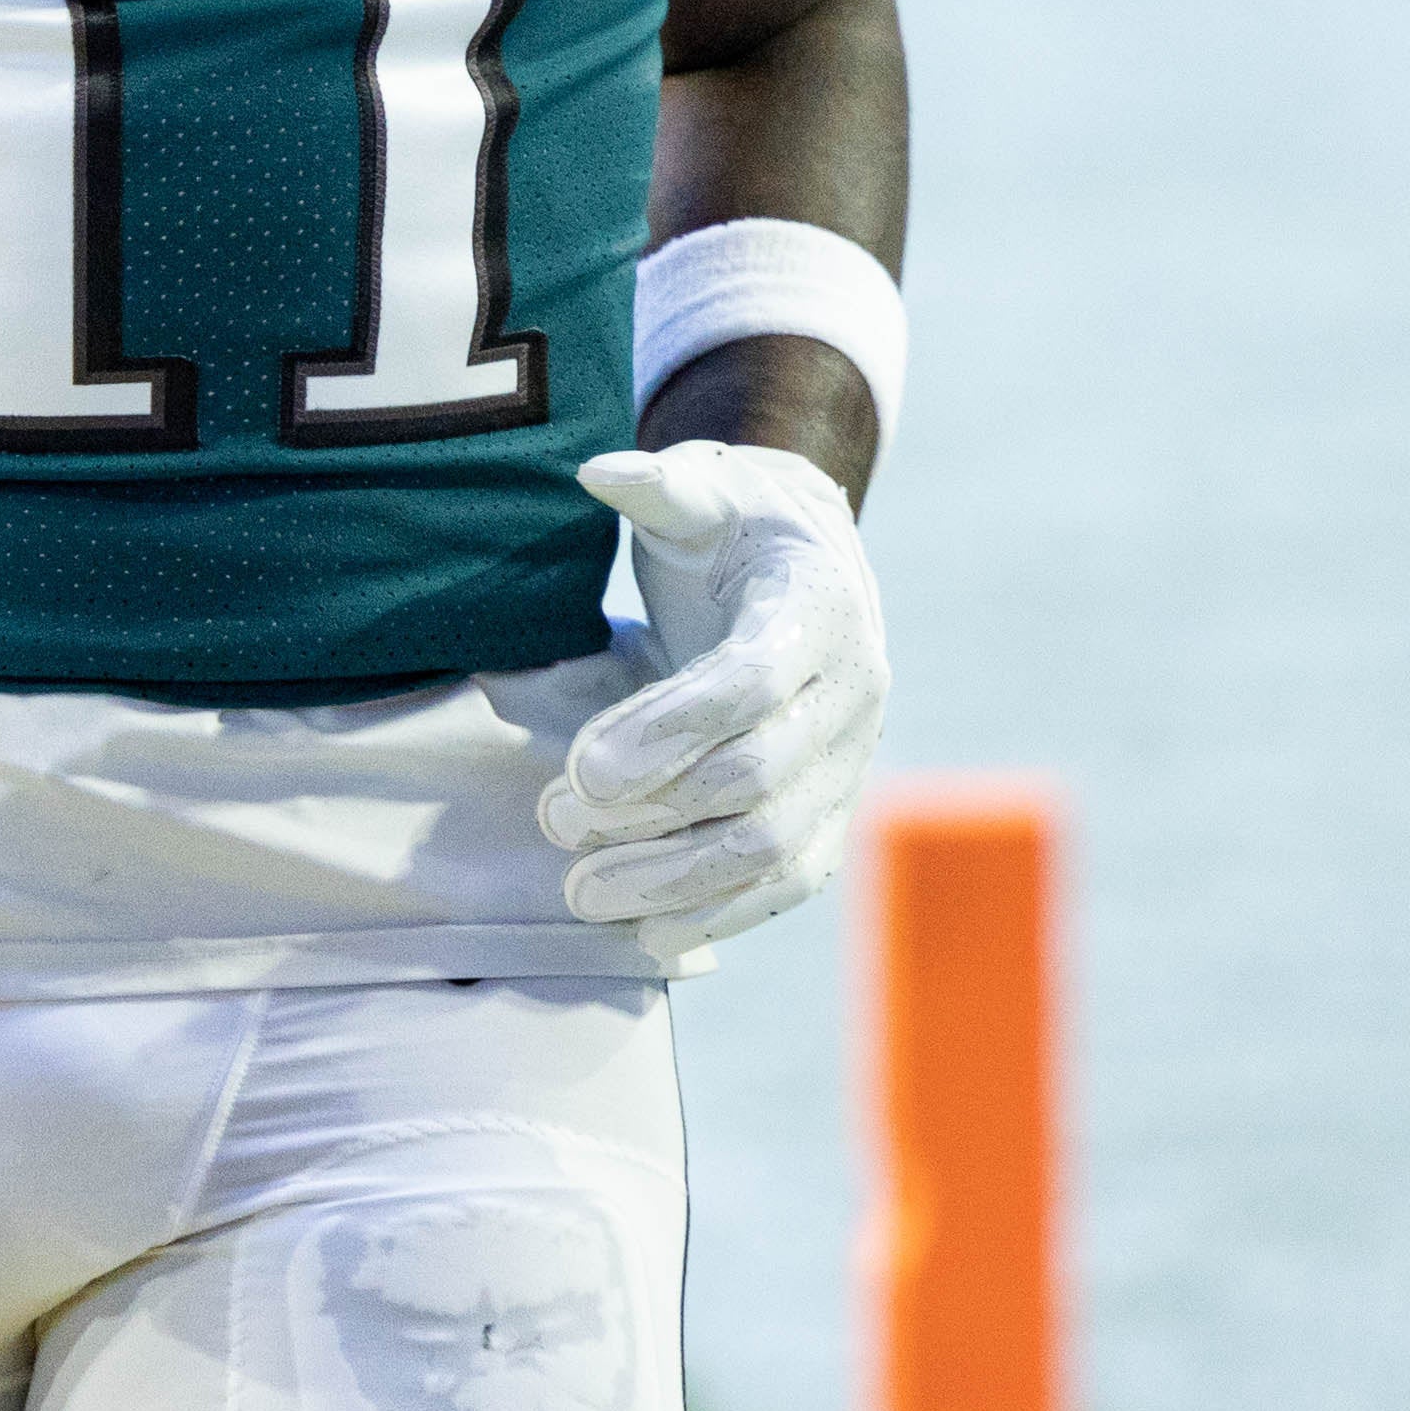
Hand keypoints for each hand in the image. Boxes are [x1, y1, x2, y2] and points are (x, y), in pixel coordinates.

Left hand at [540, 443, 888, 958]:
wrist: (811, 564)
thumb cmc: (740, 524)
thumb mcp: (706, 487)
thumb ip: (659, 484)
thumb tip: (600, 472)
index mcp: (822, 605)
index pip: (755, 681)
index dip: (671, 729)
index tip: (583, 767)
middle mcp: (854, 691)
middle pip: (760, 776)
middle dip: (652, 810)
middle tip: (555, 820)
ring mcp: (850, 762)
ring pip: (774, 845)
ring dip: (675, 880)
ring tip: (581, 891)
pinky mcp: (832, 811)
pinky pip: (788, 880)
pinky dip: (720, 913)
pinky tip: (646, 937)